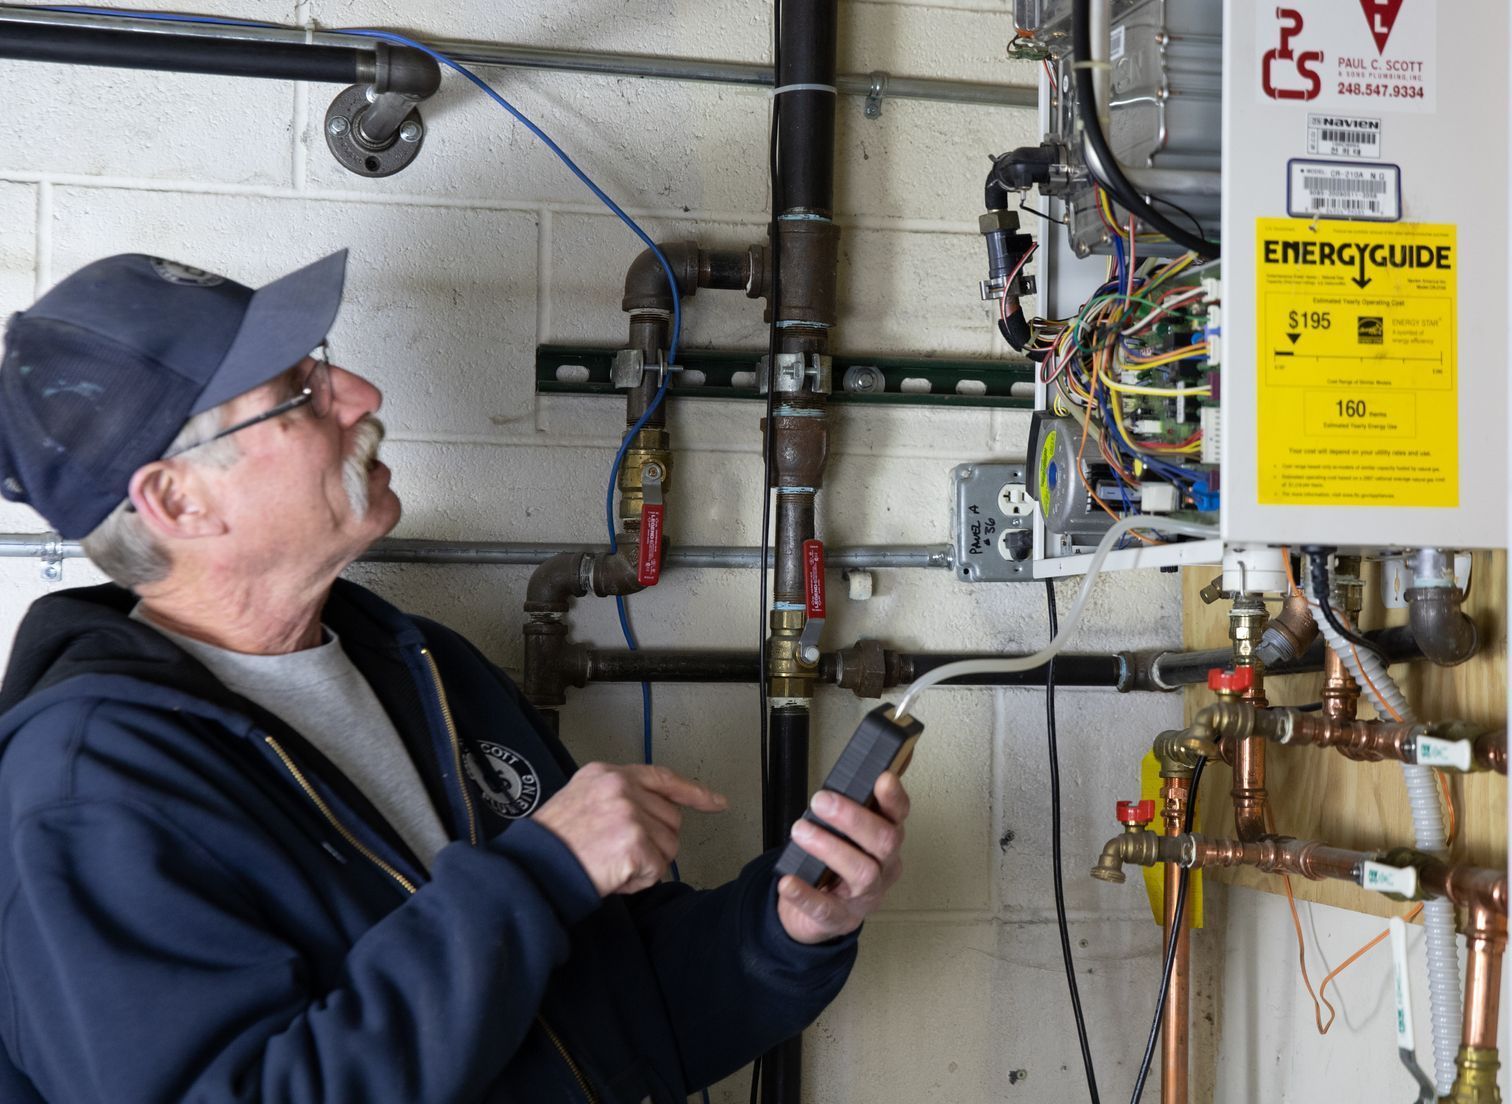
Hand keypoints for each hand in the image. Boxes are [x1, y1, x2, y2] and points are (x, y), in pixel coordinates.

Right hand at [533, 763, 727, 896]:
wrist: (534, 868)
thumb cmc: (555, 843)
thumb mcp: (582, 799)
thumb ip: (618, 798)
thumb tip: (655, 814)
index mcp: (608, 774)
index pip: (662, 778)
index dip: (693, 793)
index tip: (718, 802)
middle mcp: (621, 787)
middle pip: (671, 819)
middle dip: (655, 842)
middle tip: (618, 853)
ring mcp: (629, 813)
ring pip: (669, 846)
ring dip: (646, 864)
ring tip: (611, 864)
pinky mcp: (634, 841)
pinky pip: (658, 869)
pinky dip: (639, 881)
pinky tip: (614, 876)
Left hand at [777, 771, 909, 944]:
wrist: (815, 916)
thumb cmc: (831, 866)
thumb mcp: (843, 836)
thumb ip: (846, 810)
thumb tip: (842, 777)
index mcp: (886, 842)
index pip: (898, 817)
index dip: (894, 799)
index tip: (882, 778)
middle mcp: (884, 868)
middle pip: (884, 842)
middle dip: (853, 818)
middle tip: (821, 801)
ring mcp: (864, 897)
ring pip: (862, 873)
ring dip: (830, 848)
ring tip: (801, 832)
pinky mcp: (839, 918)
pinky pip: (825, 908)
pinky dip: (805, 894)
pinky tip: (788, 882)